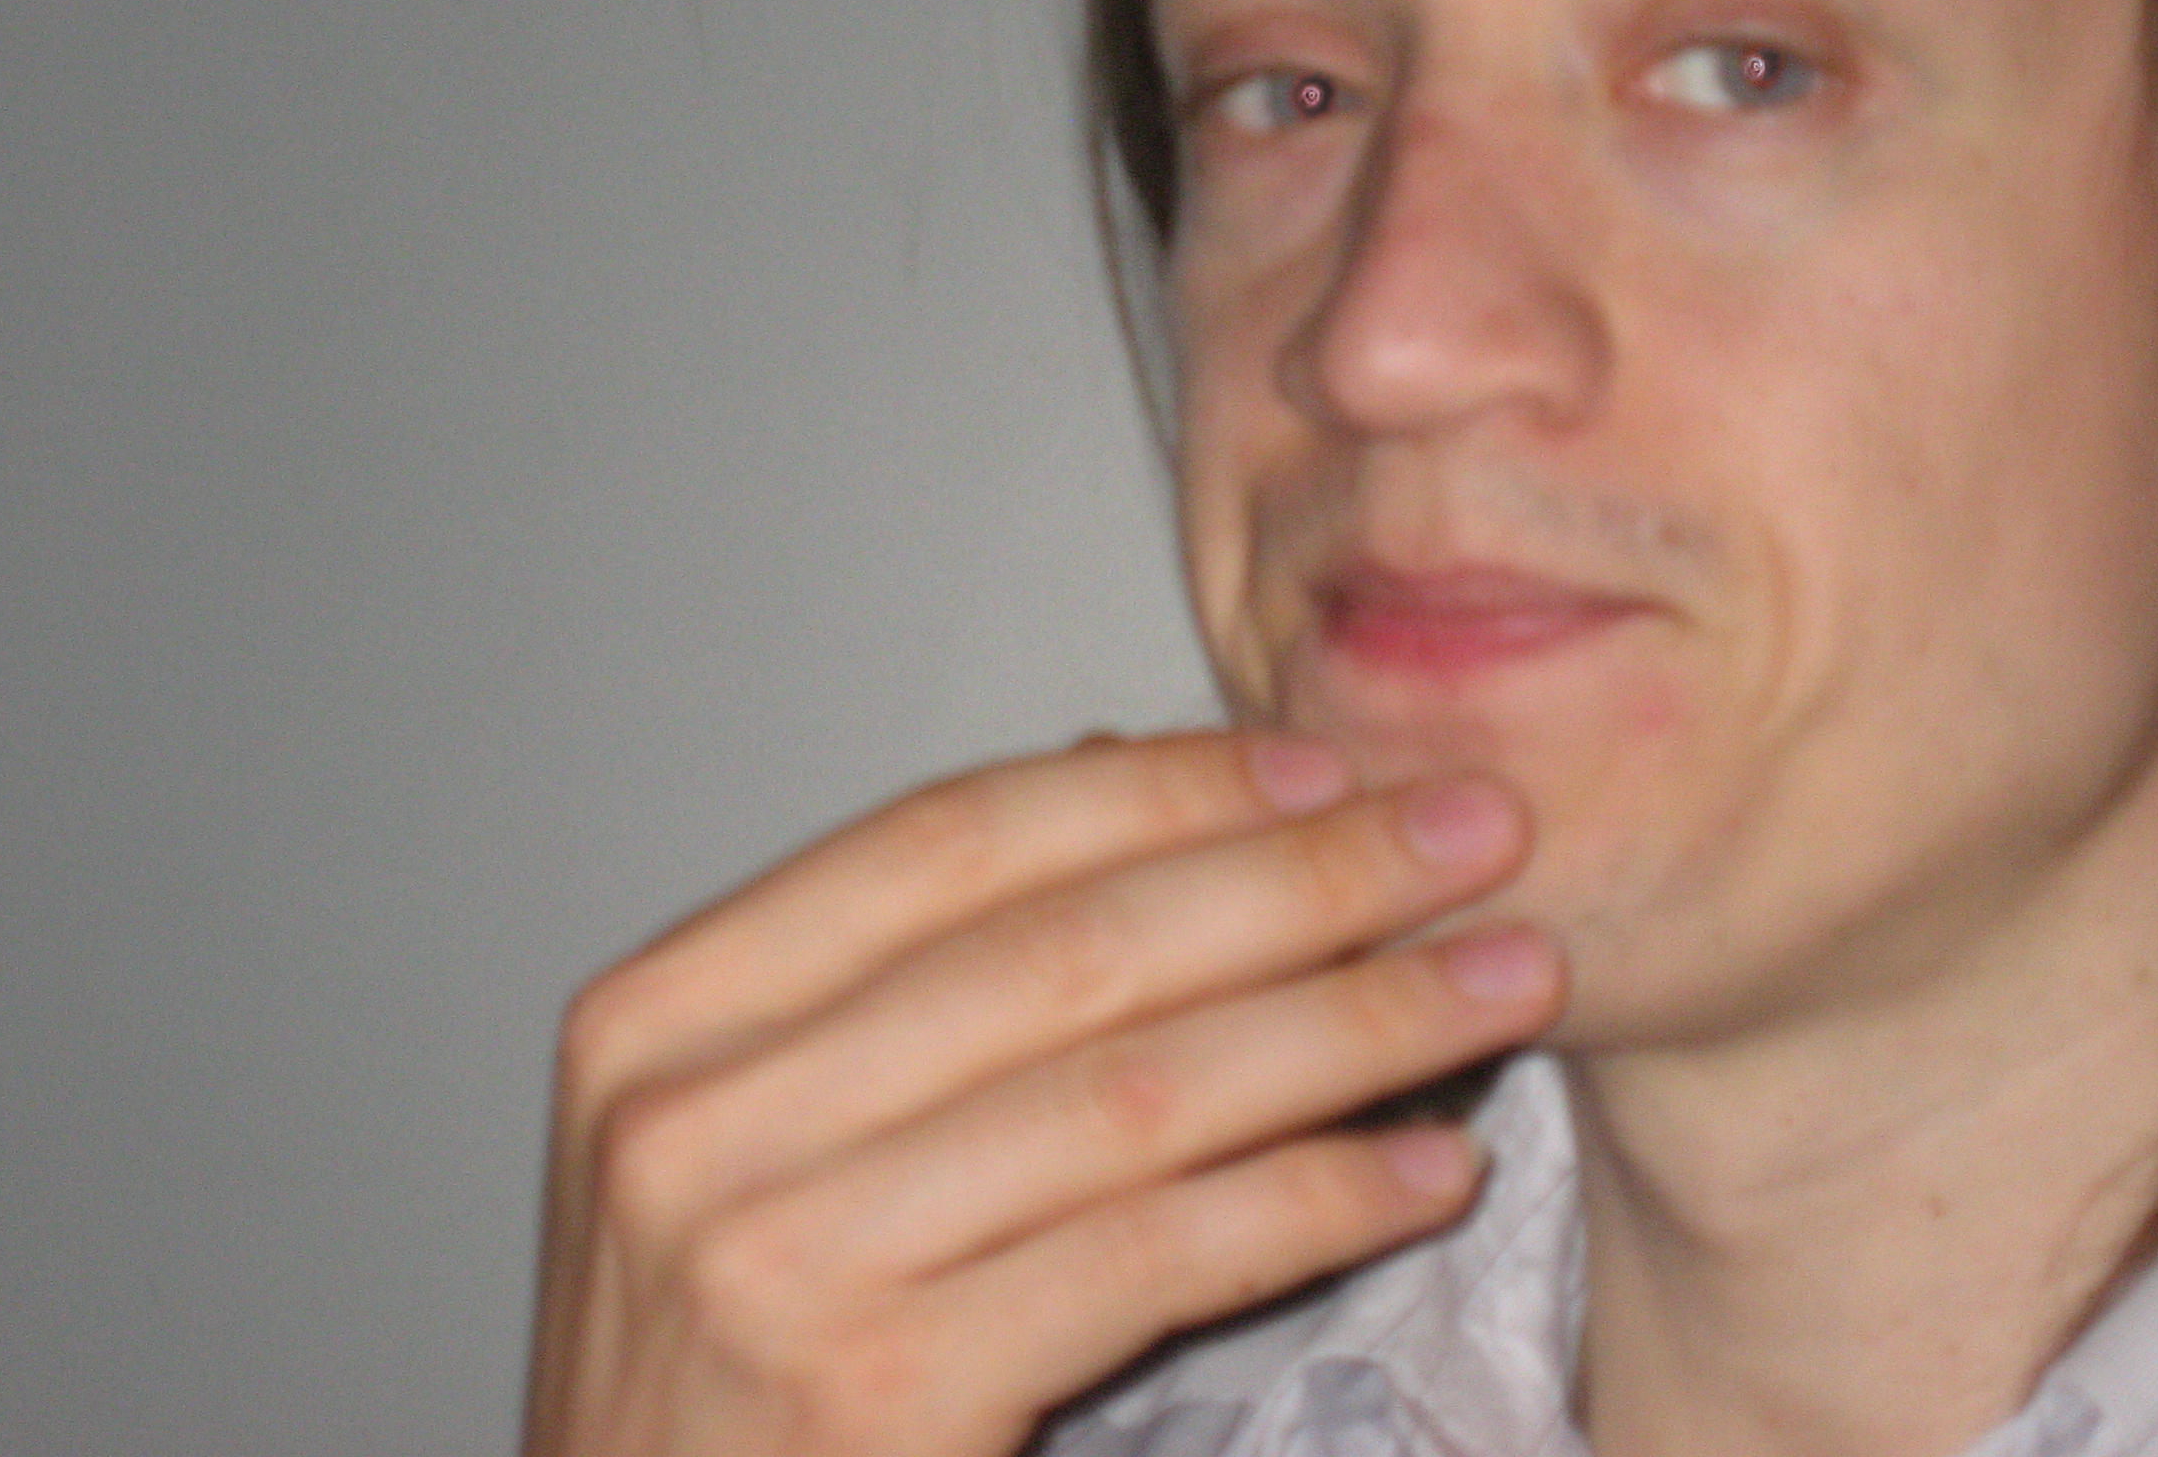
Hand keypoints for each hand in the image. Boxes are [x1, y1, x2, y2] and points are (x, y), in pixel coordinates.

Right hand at [520, 730, 1562, 1456]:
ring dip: (1352, 1025)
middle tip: (1473, 835)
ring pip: (1134, 1094)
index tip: (1329, 766)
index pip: (949, 841)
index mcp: (656, 1023)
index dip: (1158, 788)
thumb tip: (1120, 763)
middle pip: (1061, 950)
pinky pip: (1158, 1258)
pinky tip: (1428, 1166)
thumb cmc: (730, 1380)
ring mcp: (774, 1268)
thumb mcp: (762, 1142)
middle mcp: (693, 1128)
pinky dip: (1316, 1197)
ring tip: (1500, 981)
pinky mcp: (882, 1397)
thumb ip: (918, 966)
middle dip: (1301, 877)